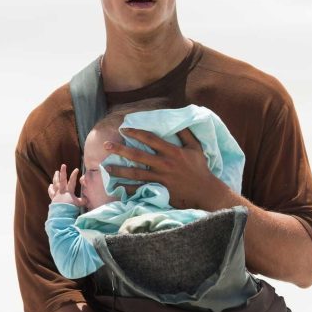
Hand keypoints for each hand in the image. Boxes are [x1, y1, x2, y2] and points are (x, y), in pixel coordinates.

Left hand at [48, 164, 86, 206]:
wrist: (60, 214)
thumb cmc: (70, 208)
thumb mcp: (78, 204)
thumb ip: (83, 200)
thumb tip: (87, 199)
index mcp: (69, 191)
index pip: (72, 181)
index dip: (74, 175)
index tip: (76, 169)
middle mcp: (62, 191)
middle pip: (62, 179)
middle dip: (63, 172)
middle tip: (63, 165)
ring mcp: (57, 193)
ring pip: (55, 183)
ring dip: (56, 177)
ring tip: (56, 172)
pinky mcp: (53, 198)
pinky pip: (51, 191)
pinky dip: (50, 188)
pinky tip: (50, 185)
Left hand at [104, 128, 225, 208]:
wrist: (205, 191)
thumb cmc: (200, 169)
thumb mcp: (196, 148)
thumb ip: (186, 133)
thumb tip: (178, 119)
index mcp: (172, 151)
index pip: (150, 138)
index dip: (135, 132)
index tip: (123, 129)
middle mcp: (164, 164)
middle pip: (137, 155)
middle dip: (120, 150)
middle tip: (106, 145)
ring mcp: (161, 178)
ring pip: (135, 173)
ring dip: (119, 170)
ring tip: (106, 167)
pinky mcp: (160, 190)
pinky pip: (140, 189)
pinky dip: (128, 188)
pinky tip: (117, 187)